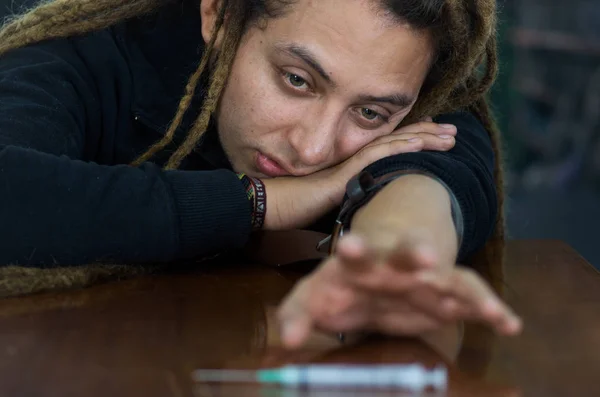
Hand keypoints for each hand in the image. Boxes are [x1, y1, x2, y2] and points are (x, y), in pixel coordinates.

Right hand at [263, 121, 456, 229]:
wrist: (267, 205)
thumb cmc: (290, 206)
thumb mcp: (326, 202)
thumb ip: (346, 197)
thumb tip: (366, 202)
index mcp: (351, 167)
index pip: (387, 148)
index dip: (412, 138)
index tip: (435, 134)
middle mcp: (352, 161)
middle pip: (394, 141)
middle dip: (427, 134)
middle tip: (453, 131)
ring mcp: (347, 165)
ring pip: (390, 145)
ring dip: (422, 138)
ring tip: (448, 135)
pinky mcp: (341, 175)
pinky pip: (374, 157)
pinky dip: (398, 148)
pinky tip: (419, 142)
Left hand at [276, 234, 521, 348]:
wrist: (379, 268)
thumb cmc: (344, 284)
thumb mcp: (315, 296)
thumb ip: (298, 314)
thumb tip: (287, 341)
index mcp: (361, 261)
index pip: (356, 251)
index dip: (355, 249)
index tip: (351, 246)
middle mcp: (397, 263)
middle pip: (408, 252)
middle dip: (416, 252)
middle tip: (426, 255)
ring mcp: (426, 276)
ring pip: (450, 275)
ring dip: (465, 288)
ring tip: (485, 305)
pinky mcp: (448, 293)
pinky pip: (473, 298)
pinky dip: (491, 309)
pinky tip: (509, 324)